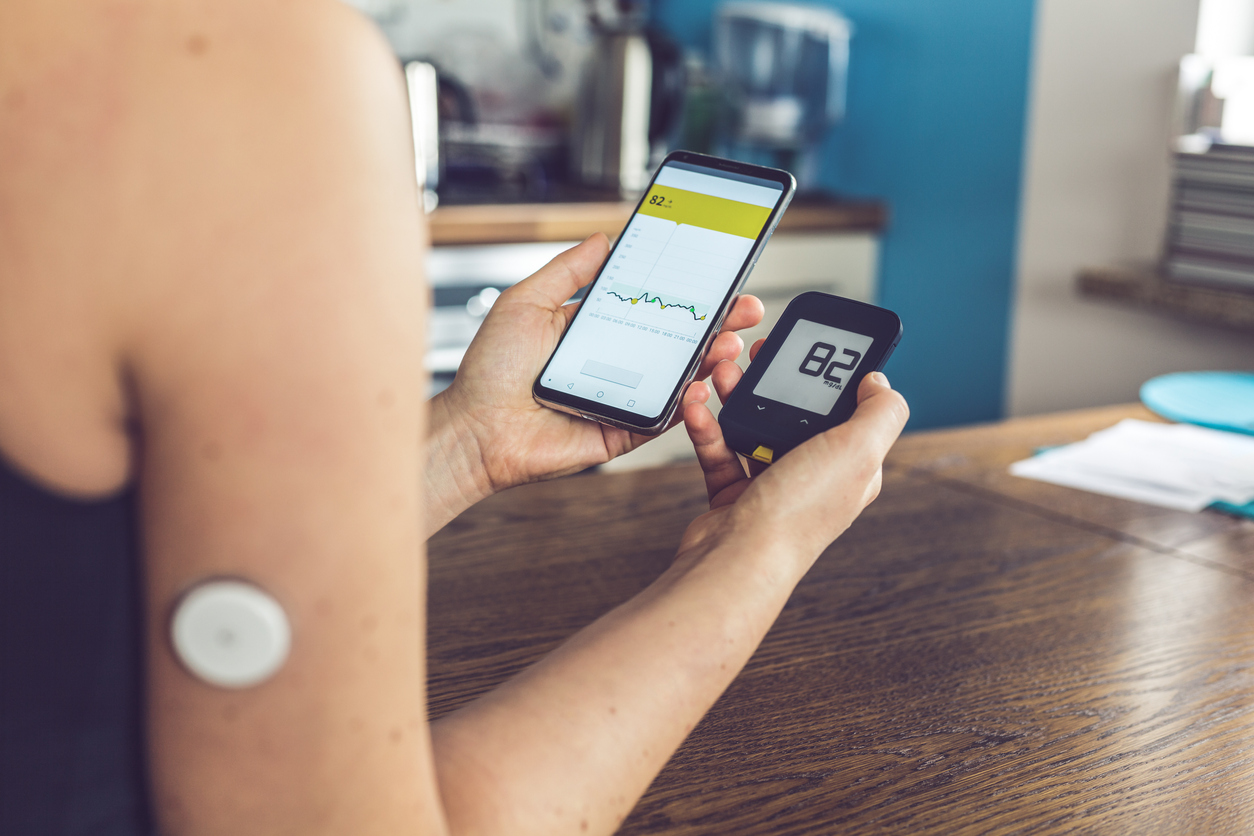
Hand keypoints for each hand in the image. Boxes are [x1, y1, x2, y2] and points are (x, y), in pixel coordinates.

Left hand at [429, 234, 764, 502]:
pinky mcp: (625, 431)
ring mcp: (625, 397)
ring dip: (712, 358)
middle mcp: (616, 362)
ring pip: (681, 377)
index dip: (687, 291)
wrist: (475, 429)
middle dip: (717, 323)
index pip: (653, 304)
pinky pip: (665, 418)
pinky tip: (702, 382)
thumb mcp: (526, 302)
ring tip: (730, 341)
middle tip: (745, 308)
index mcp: (597, 328)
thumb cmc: (490, 370)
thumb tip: (605, 238)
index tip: (717, 276)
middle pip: (678, 339)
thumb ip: (568, 271)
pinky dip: (688, 401)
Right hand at [678, 348, 909, 568]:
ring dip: (735, 397)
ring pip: (754, 427)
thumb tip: (879, 382)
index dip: (833, 376)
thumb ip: (880, 412)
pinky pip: (719, 450)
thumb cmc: (796, 513)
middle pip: (797, 414)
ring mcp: (772, 487)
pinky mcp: (733, 496)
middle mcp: (814, 478)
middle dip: (775, 381)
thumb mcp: (858, 451)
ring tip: (719, 373)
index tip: (812, 346)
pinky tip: (699, 409)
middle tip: (756, 352)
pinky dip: (707, 428)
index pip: (850, 411)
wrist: (734, 560)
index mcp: (851, 467)